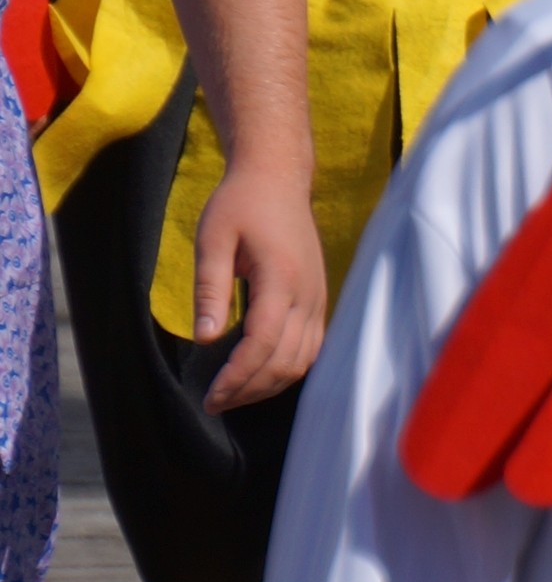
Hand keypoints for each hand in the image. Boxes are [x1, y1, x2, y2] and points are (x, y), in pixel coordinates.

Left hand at [194, 156, 325, 410]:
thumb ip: (209, 289)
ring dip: (268, 385)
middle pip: (285, 361)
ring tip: (233, 394)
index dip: (238, 376)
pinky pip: (309, 349)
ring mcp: (317, 300)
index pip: (263, 343)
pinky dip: (285, 370)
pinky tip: (259, 375)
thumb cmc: (240, 204)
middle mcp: (307, 295)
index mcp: (280, 278)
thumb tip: (204, 340)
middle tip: (213, 402)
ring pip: (302, 361)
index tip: (211, 395)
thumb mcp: (212, 239)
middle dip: (249, 389)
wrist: (278, 179)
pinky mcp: (317, 301)